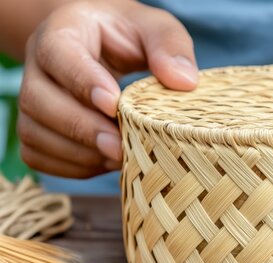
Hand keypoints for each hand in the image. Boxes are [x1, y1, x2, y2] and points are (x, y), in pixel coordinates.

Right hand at [18, 1, 197, 177]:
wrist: (104, 45)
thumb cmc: (130, 36)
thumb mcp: (155, 28)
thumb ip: (169, 46)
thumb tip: (184, 82)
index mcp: (64, 31)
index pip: (58, 54)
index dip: (82, 82)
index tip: (114, 105)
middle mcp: (39, 66)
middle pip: (36, 100)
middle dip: (79, 129)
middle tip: (119, 147)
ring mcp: (33, 100)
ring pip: (33, 133)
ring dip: (76, 154)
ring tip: (118, 158)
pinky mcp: (36, 128)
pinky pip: (39, 156)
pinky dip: (72, 167)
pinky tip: (106, 163)